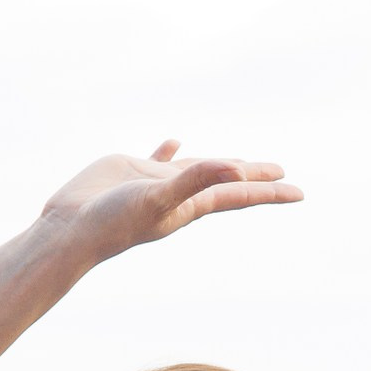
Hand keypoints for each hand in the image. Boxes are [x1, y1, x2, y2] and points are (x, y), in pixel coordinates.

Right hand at [42, 143, 300, 266]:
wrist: (72, 230)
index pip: (239, 194)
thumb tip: (233, 168)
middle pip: (226, 182)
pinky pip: (158, 159)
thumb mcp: (160, 198)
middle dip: (254, 178)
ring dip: (217, 165)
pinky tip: (174, 140)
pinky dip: (169, 150)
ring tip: (238, 161)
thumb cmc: (114, 221)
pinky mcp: (132, 172)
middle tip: (281, 173)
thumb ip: (195, 181)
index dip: (269, 191)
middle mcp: (180, 194)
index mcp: (192, 204)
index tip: (299, 191)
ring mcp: (156, 183)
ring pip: (196, 170)